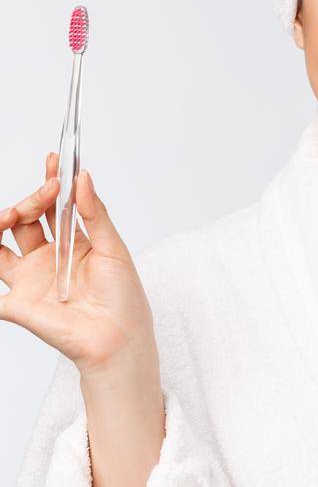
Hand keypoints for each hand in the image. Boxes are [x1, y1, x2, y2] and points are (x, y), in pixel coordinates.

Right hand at [0, 152, 156, 376]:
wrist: (120, 338)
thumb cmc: (124, 297)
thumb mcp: (114, 249)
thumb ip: (95, 214)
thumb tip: (83, 177)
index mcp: (72, 243)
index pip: (54, 207)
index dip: (50, 183)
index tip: (53, 160)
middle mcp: (46, 258)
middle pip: (25, 220)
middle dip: (32, 200)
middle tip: (47, 192)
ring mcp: (29, 279)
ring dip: (1, 223)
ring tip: (13, 214)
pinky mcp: (17, 304)